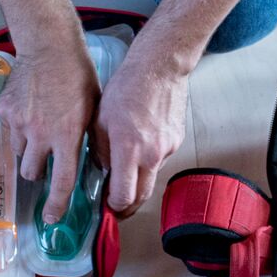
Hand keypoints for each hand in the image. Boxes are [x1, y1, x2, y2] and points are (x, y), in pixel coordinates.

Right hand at [0, 34, 99, 223]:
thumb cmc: (77, 75)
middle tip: (45, 157)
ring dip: (27, 148)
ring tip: (39, 125)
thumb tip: (85, 162)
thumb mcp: (93, 110)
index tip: (52, 218)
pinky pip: (9, 130)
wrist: (49, 46)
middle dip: (37, 171)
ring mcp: (19, 123)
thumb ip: (84, 138)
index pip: (61, 181)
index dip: (56, 204)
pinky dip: (18, 127)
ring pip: (18, 152)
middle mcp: (40, 133)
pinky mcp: (5, 111)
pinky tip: (30, 108)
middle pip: (31, 173)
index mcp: (67, 135)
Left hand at [96, 41, 189, 218]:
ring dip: (138, 180)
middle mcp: (152, 155)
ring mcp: (168, 149)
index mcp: (129, 150)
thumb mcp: (100, 120)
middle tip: (116, 209)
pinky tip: (140, 143)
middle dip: (128, 207)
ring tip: (125, 169)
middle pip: (142, 197)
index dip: (114, 208)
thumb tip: (104, 172)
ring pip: (151, 177)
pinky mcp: (177, 141)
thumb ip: (100, 152)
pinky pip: (160, 159)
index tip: (106, 208)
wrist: (160, 67)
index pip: (124, 196)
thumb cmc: (126, 88)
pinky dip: (148, 160)